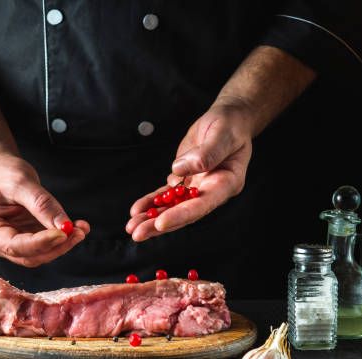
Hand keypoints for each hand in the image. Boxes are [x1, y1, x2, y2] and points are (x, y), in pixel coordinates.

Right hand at [0, 155, 89, 266]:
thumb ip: (42, 205)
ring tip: (81, 228)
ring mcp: (12, 244)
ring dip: (64, 244)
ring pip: (42, 253)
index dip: (41, 243)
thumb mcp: (21, 183)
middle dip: (57, 246)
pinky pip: (47, 245)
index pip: (15, 246)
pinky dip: (64, 238)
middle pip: (30, 256)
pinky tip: (77, 227)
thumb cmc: (3, 174)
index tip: (63, 233)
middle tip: (78, 232)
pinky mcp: (27, 240)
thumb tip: (64, 226)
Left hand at [126, 101, 252, 240]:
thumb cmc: (230, 125)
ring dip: (151, 219)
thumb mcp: (223, 134)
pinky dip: (151, 202)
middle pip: (184, 213)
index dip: (181, 215)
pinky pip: (166, 195)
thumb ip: (207, 153)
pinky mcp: (184, 181)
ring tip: (131, 228)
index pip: (202, 205)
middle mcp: (211, 191)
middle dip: (159, 225)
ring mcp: (197, 189)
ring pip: (172, 207)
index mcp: (226, 183)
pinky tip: (136, 211)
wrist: (229, 120)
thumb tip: (179, 169)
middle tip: (137, 234)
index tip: (160, 223)